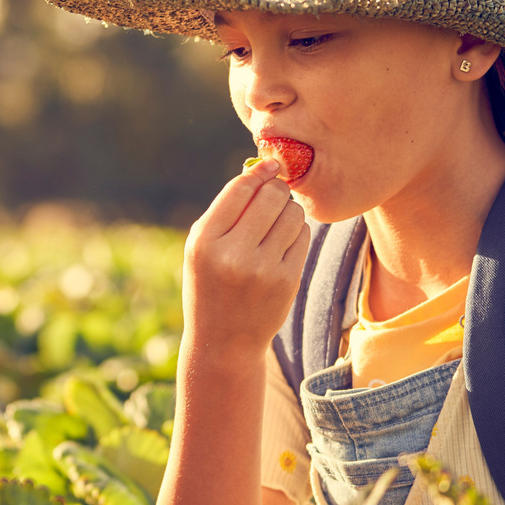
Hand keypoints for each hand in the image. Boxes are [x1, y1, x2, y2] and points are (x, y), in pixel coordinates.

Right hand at [182, 159, 310, 355]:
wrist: (223, 340)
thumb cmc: (210, 284)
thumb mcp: (201, 248)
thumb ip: (226, 210)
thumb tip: (263, 167)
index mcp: (204, 241)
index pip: (239, 189)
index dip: (259, 171)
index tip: (270, 165)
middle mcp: (232, 254)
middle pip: (271, 197)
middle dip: (276, 190)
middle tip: (273, 196)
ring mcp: (262, 269)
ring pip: (292, 214)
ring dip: (288, 211)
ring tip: (275, 225)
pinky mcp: (287, 281)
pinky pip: (303, 236)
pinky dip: (296, 233)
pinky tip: (282, 245)